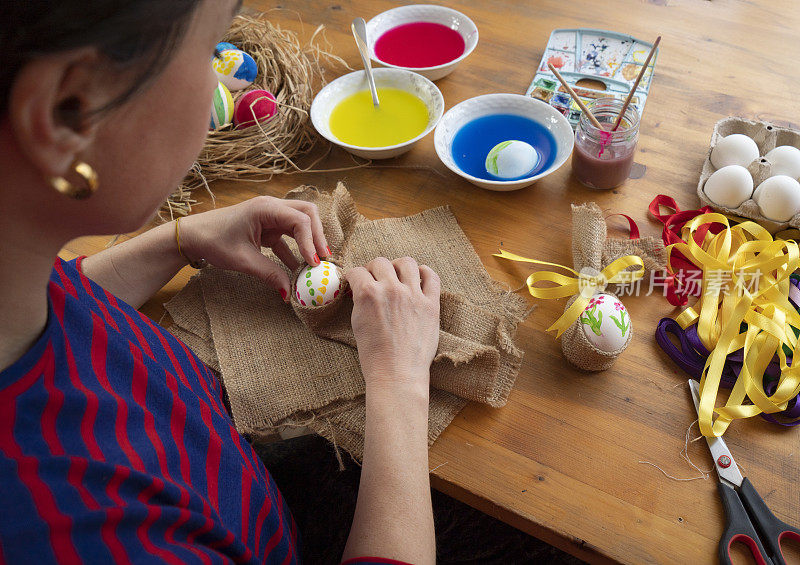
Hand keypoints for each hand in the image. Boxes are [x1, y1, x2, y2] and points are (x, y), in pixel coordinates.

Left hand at [178, 196, 328, 298]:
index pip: (300, 220)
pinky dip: (296, 250)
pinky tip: (299, 268)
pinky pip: (288, 236)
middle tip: (323, 258)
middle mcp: (271, 207)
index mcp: (265, 208)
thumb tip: (289, 293)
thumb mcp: (243, 260)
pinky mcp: (267, 227)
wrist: (193, 236)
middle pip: (307, 213)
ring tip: (316, 263)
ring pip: (301, 223)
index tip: (314, 263)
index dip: (310, 242)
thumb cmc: (214, 240)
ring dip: (309, 241)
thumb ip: (269, 274)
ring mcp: (270, 216)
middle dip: (318, 235)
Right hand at [346, 257, 440, 393]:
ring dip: (398, 266)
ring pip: (406, 263)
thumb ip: (360, 301)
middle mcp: (391, 289)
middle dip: (373, 269)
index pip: (357, 272)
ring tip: (396, 275)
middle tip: (374, 279)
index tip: (355, 281)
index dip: (353, 276)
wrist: (397, 374)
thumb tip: (362, 289)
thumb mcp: (357, 324)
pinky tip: (419, 277)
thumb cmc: (374, 354)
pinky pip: (432, 277)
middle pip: (380, 262)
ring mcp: (413, 295)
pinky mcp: (431, 304)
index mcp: (368, 294)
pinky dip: (425, 272)